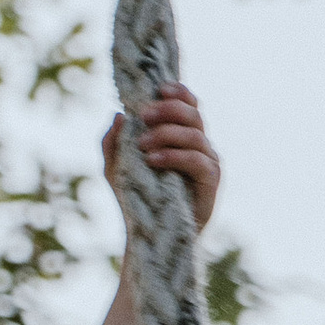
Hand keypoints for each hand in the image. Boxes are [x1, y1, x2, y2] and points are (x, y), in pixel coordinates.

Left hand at [104, 86, 219, 231]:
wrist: (149, 235)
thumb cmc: (137, 199)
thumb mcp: (116, 168)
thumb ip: (113, 143)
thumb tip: (117, 116)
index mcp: (182, 136)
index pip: (189, 105)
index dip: (178, 92)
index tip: (158, 89)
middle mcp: (200, 146)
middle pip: (194, 114)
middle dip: (168, 109)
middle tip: (144, 115)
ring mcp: (208, 162)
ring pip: (196, 135)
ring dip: (167, 134)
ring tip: (142, 145)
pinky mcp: (211, 182)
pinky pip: (198, 161)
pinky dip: (175, 156)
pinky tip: (153, 160)